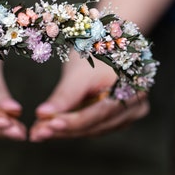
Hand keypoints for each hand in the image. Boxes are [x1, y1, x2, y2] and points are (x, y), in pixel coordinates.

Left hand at [29, 51, 148, 141]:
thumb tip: (42, 115)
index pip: (99, 112)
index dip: (73, 121)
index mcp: (133, 87)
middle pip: (96, 125)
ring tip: (40, 130)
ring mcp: (130, 113)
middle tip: (37, 132)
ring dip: (65, 131)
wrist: (106, 42)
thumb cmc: (95, 50)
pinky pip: (94, 126)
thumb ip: (65, 95)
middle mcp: (136, 104)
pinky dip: (73, 126)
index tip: (47, 124)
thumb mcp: (79, 70)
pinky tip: (53, 126)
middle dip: (64, 129)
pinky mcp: (118, 117)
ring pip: (93, 129)